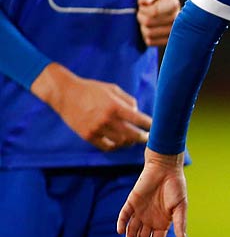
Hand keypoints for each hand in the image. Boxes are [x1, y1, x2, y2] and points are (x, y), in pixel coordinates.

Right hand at [30, 63, 151, 149]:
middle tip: (146, 138)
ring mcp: (97, 129)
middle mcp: (107, 119)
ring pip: (121, 143)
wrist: (65, 94)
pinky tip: (117, 142)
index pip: (140, 120)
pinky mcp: (88, 136)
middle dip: (143, 138)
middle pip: (133, 136)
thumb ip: (129, 101)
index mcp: (116, 106)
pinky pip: (106, 147)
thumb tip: (139, 114)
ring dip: (128, 142)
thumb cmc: (92, 89)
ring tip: (131, 139)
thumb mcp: (113, 89)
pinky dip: (114, 146)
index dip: (151, 126)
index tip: (156, 128)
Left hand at [117, 150, 187, 236]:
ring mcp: (139, 212)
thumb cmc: (176, 188)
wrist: (165, 169)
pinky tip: (120, 231)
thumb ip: (180, 223)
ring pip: (132, 230)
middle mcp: (150, 220)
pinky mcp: (131, 203)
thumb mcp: (181, 207)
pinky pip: (124, 216)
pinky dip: (121, 223)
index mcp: (163, 223)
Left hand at [137, 0, 179, 47]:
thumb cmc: (158, 0)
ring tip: (147, 21)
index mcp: (173, 4)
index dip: (143, 9)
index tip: (144, 6)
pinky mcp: (169, 42)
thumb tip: (146, 2)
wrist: (168, 10)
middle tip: (144, 13)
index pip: (153, 12)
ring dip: (143, 27)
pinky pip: (150, 41)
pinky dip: (146, 35)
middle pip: (148, 22)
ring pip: (148, 33)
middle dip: (141, 16)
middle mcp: (177, 19)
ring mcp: (175, 32)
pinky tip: (151, 29)